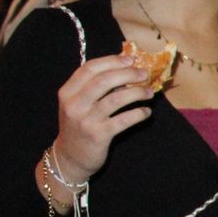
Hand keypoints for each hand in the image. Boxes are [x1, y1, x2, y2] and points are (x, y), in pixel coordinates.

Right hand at [52, 54, 158, 183]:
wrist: (70, 157)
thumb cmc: (79, 125)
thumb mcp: (79, 104)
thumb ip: (95, 88)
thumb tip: (126, 69)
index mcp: (68, 92)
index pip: (89, 69)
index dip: (112, 61)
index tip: (130, 59)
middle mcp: (74, 104)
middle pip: (103, 81)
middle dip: (127, 74)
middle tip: (144, 74)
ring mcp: (85, 120)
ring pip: (116, 99)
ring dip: (137, 93)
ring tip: (150, 93)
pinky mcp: (98, 135)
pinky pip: (123, 120)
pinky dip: (138, 114)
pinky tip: (146, 112)